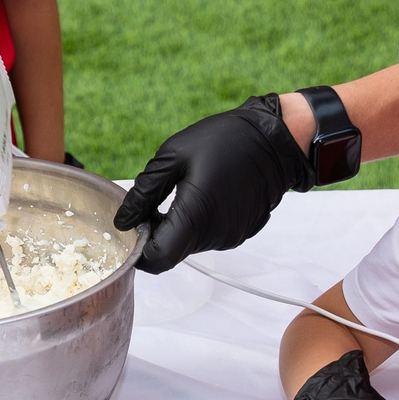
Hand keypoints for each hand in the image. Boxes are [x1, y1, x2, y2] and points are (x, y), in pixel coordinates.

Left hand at [112, 95, 313, 272]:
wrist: (275, 139)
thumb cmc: (224, 140)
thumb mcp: (173, 157)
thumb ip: (143, 193)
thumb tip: (123, 222)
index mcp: (195, 217)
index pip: (156, 259)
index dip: (139, 248)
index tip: (135, 224)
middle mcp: (214, 235)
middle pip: (172, 252)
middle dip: (156, 232)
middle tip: (155, 200)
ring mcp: (230, 237)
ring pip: (189, 244)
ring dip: (178, 226)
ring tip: (184, 190)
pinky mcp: (240, 233)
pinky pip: (209, 236)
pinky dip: (198, 223)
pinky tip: (205, 193)